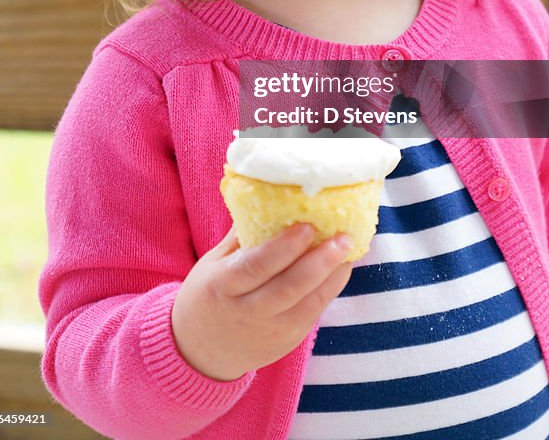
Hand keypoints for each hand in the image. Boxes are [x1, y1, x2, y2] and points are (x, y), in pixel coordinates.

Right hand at [171, 223, 351, 380]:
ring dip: (332, 276)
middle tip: (343, 237)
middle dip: (319, 261)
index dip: (284, 247)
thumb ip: (240, 236)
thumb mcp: (212, 262)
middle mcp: (246, 313)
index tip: (308, 226)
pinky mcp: (285, 343)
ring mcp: (268, 332)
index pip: (257, 266)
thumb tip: (269, 196)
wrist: (199, 352)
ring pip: (307, 305)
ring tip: (349, 249)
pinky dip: (329, 291)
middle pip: (288, 288)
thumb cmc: (207, 294)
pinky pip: (312, 315)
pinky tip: (341, 269)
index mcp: (222, 286)